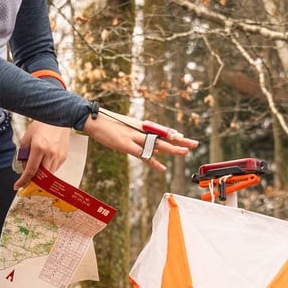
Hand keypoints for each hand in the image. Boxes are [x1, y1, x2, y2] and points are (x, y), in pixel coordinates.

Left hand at [14, 120, 74, 191]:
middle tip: (28, 179)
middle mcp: (50, 153)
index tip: (18, 185)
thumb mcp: (27, 138)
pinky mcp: (64, 156)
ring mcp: (58, 155)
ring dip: (41, 174)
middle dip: (33, 180)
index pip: (30, 170)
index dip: (23, 180)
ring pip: (49, 173)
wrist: (58, 118)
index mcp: (38, 147)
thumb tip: (24, 168)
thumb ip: (23, 154)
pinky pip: (55, 168)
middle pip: (41, 175)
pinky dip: (48, 168)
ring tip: (36, 168)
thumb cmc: (41, 126)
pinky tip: (45, 161)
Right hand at [81, 111, 196, 165]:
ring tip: (183, 152)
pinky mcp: (126, 144)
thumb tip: (150, 145)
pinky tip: (161, 167)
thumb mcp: (125, 128)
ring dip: (170, 149)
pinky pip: (142, 154)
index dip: (174, 136)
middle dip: (180, 141)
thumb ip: (137, 136)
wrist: (93, 120)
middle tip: (194, 143)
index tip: (185, 139)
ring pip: (156, 144)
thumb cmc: (107, 124)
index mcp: (140, 126)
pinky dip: (152, 161)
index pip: (161, 131)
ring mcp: (133, 137)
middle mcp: (140, 131)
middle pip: (164, 137)